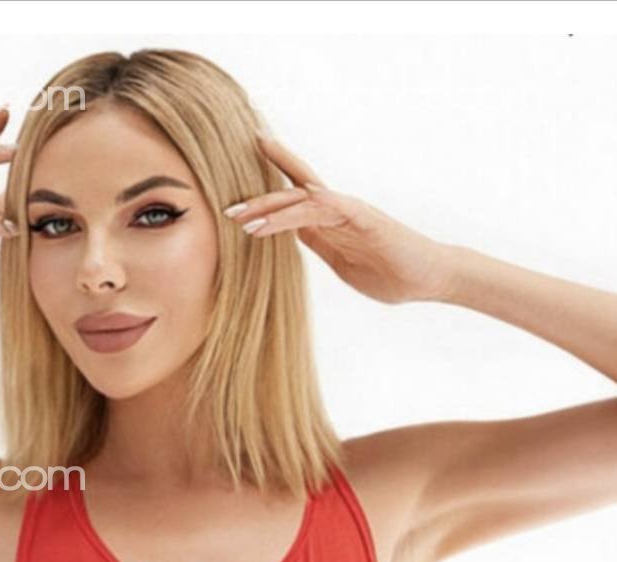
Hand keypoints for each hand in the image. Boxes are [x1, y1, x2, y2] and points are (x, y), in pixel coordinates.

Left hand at [223, 130, 453, 304]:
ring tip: (239, 217)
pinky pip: (318, 209)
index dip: (267, 196)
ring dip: (267, 207)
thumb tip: (294, 238)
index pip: (294, 201)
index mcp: (332, 221)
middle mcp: (337, 208)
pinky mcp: (358, 216)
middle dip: (258, 197)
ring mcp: (347, 209)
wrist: (429, 277)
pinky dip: (290, 215)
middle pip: (291, 191)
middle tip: (226, 206)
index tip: (237, 201)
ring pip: (299, 198)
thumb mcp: (343, 262)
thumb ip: (319, 246)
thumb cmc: (391, 273)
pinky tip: (267, 225)